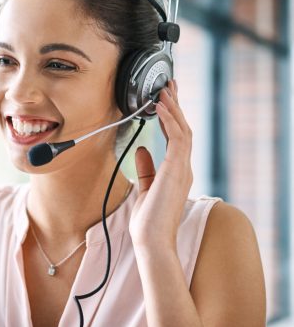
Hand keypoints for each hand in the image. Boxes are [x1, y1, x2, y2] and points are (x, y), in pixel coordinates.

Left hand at [129, 79, 192, 250]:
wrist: (151, 240)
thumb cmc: (149, 221)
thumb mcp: (145, 188)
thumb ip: (146, 169)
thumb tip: (142, 150)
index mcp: (177, 172)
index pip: (177, 138)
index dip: (172, 117)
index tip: (166, 100)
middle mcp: (183, 168)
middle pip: (182, 129)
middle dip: (176, 106)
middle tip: (169, 85)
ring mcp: (182, 168)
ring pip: (182, 130)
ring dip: (173, 108)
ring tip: (164, 89)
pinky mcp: (177, 170)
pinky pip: (177, 138)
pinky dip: (170, 120)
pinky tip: (161, 107)